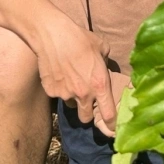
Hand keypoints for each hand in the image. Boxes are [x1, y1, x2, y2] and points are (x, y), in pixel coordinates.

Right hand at [31, 9, 116, 134]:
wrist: (53, 35)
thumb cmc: (81, 39)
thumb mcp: (102, 48)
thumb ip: (106, 64)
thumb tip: (104, 68)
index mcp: (100, 85)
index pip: (108, 115)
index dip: (111, 125)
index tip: (112, 129)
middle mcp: (83, 94)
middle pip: (85, 118)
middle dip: (87, 112)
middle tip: (86, 100)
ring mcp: (65, 94)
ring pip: (70, 104)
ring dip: (72, 97)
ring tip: (71, 79)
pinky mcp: (50, 91)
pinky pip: (57, 95)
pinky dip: (59, 88)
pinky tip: (58, 73)